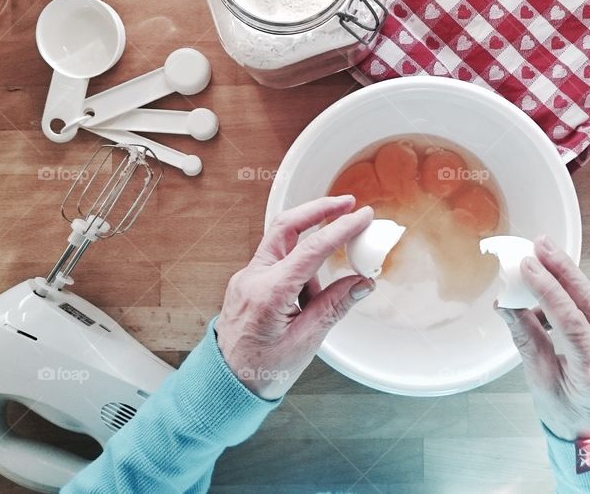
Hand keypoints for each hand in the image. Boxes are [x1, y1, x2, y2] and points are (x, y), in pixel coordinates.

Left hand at [215, 195, 373, 398]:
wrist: (226, 385)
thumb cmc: (262, 370)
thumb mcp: (307, 341)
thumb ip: (335, 306)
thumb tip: (363, 283)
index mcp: (269, 293)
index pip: (311, 249)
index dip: (341, 229)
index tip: (363, 217)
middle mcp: (252, 278)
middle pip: (286, 225)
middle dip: (319, 209)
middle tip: (348, 203)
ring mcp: (246, 278)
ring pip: (282, 243)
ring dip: (310, 254)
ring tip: (319, 301)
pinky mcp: (248, 282)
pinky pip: (277, 263)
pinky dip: (298, 270)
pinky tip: (306, 300)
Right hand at [496, 237, 589, 440]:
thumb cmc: (568, 415)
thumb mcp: (539, 383)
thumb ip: (526, 340)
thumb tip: (505, 303)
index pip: (572, 322)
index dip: (548, 290)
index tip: (527, 266)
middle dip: (563, 269)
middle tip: (539, 244)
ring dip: (566, 280)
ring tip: (537, 263)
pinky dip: (571, 298)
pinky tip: (549, 292)